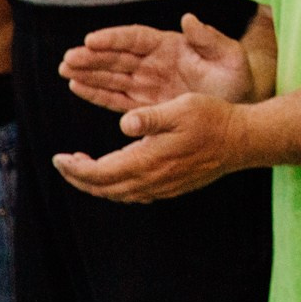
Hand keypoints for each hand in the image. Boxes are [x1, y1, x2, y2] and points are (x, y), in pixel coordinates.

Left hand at [52, 93, 249, 202]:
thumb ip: (150, 117)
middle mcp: (152, 179)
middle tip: (63, 164)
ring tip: (83, 169)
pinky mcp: (171, 187)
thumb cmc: (213, 119)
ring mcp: (162, 187)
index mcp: (148, 160)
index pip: (99, 173)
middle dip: (78, 178)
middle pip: (103, 189)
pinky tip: (116, 174)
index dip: (74, 168)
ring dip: (96, 185)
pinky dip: (116, 188)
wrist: (242, 140)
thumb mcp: (182, 107)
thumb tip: (124, 124)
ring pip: (118, 194)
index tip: (58, 156)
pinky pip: (134, 194)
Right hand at [60, 13, 255, 112]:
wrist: (239, 108)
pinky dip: (97, 93)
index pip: (137, 38)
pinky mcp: (144, 105)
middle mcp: (154, 62)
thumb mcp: (230, 58)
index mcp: (171, 46)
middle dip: (93, 57)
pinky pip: (117, 97)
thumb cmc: (237, 80)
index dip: (114, 38)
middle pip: (118, 57)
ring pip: (112, 76)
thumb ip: (210, 40)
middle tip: (68, 58)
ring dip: (89, 72)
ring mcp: (147, 83)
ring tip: (65, 70)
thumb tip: (188, 19)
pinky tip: (76, 86)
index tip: (92, 39)